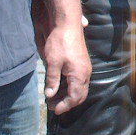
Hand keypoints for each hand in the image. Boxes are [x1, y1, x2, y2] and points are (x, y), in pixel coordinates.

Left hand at [36, 0, 90, 114]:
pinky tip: (59, 86)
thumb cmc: (60, 43)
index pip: (74, 98)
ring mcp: (85, 68)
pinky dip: (70, 87)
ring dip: (68, 95)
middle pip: (80, 95)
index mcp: (79, 75)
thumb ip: (52, 80)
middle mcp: (85, 73)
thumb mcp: (52, 63)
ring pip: (80, 88)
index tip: (53, 110)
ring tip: (53, 97)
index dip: (64, 106)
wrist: (67, 24)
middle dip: (67, 103)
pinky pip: (79, 81)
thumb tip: (50, 95)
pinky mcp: (82, 63)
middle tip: (52, 106)